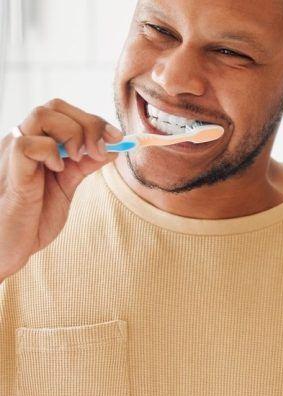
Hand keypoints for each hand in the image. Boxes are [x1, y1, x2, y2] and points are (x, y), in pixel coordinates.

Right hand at [0, 98, 123, 281]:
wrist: (10, 246)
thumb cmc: (33, 217)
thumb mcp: (67, 186)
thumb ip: (85, 165)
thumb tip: (113, 147)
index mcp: (38, 143)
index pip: (65, 112)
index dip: (95, 121)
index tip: (118, 138)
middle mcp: (24, 142)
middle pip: (55, 107)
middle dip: (89, 124)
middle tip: (101, 150)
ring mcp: (14, 154)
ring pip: (41, 116)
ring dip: (73, 133)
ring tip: (81, 159)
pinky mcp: (11, 172)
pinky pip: (27, 144)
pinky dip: (51, 151)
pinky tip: (59, 170)